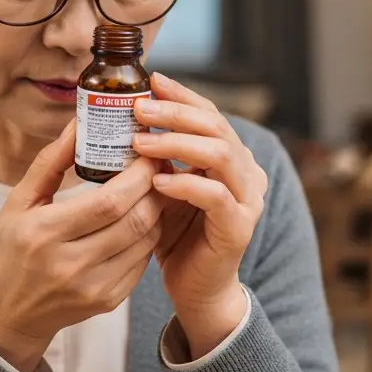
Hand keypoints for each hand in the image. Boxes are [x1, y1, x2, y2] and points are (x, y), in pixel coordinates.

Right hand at [0, 121, 164, 371]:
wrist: (5, 316)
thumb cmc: (8, 252)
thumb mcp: (17, 203)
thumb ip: (50, 162)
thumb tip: (79, 122)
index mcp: (44, 233)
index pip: (110, 201)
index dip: (138, 175)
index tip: (149, 152)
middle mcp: (71, 264)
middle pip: (136, 219)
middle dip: (155, 188)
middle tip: (160, 164)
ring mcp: (93, 287)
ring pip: (146, 240)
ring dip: (158, 210)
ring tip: (155, 187)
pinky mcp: (108, 301)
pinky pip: (142, 261)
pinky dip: (149, 235)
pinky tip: (144, 217)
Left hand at [132, 73, 266, 358]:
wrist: (197, 291)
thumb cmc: (176, 236)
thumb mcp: (163, 188)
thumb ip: (156, 157)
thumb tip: (124, 119)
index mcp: (230, 156)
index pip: (210, 113)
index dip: (182, 95)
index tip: (151, 80)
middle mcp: (246, 171)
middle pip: (216, 126)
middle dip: (175, 113)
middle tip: (138, 108)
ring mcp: (247, 199)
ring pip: (219, 154)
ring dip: (177, 143)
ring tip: (140, 142)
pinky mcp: (239, 227)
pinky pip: (215, 196)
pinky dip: (185, 184)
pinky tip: (158, 182)